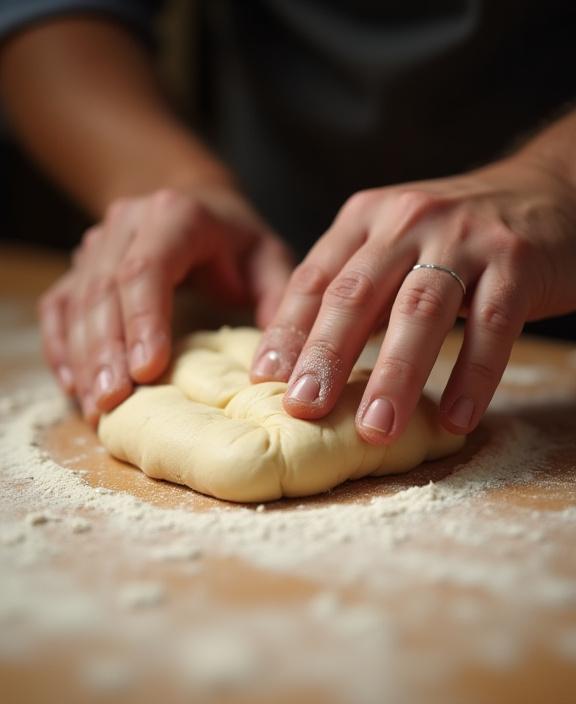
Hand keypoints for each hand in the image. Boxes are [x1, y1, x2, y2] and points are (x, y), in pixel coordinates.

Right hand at [39, 187, 292, 423]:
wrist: (197, 205)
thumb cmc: (237, 242)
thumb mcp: (270, 259)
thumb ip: (278, 302)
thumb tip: (274, 366)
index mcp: (176, 215)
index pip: (148, 268)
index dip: (144, 320)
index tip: (148, 371)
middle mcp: (128, 223)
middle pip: (105, 289)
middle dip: (107, 350)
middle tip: (111, 403)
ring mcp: (98, 243)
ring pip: (78, 301)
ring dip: (83, 357)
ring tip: (94, 407)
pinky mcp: (81, 266)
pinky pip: (59, 306)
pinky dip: (62, 347)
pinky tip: (72, 385)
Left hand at [251, 155, 575, 442]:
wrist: (543, 192)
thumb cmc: (453, 236)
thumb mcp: (394, 243)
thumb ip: (355, 288)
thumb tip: (304, 358)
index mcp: (366, 219)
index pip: (316, 277)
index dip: (287, 329)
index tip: (264, 377)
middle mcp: (408, 221)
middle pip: (357, 293)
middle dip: (327, 355)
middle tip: (304, 407)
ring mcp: (465, 239)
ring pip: (419, 311)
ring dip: (395, 374)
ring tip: (375, 428)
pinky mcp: (518, 263)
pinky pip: (491, 325)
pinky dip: (473, 375)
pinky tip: (456, 419)